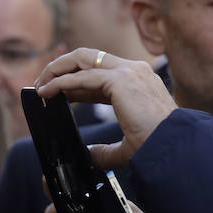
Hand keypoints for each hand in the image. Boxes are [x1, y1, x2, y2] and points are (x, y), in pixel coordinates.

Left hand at [35, 48, 176, 168]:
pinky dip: (60, 83)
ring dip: (56, 70)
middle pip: (88, 57)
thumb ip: (107, 151)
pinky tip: (45, 93)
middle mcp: (134, 71)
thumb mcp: (128, 147)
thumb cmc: (157, 148)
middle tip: (43, 85)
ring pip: (81, 59)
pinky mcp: (119, 80)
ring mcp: (127, 72)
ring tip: (39, 86)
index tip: (56, 93)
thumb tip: (91, 156)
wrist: (172, 148)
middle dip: (62, 68)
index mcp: (138, 82)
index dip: (74, 81)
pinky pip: (81, 77)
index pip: (99, 72)